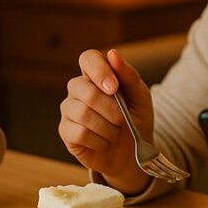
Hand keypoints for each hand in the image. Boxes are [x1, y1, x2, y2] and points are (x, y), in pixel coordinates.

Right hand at [58, 48, 150, 194]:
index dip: (99, 70)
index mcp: (98, 75)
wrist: (134, 153)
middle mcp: (79, 89)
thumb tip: (113, 54)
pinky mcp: (66, 131)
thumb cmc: (136, 120)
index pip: (88, 58)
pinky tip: (105, 142)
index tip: (114, 88)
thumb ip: (129, 75)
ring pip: (81, 112)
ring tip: (116, 132)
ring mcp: (69, 110)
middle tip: (122, 119)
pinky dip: (99, 140)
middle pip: (82, 87)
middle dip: (109, 107)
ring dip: (107, 126)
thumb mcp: (141, 97)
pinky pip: (79, 133)